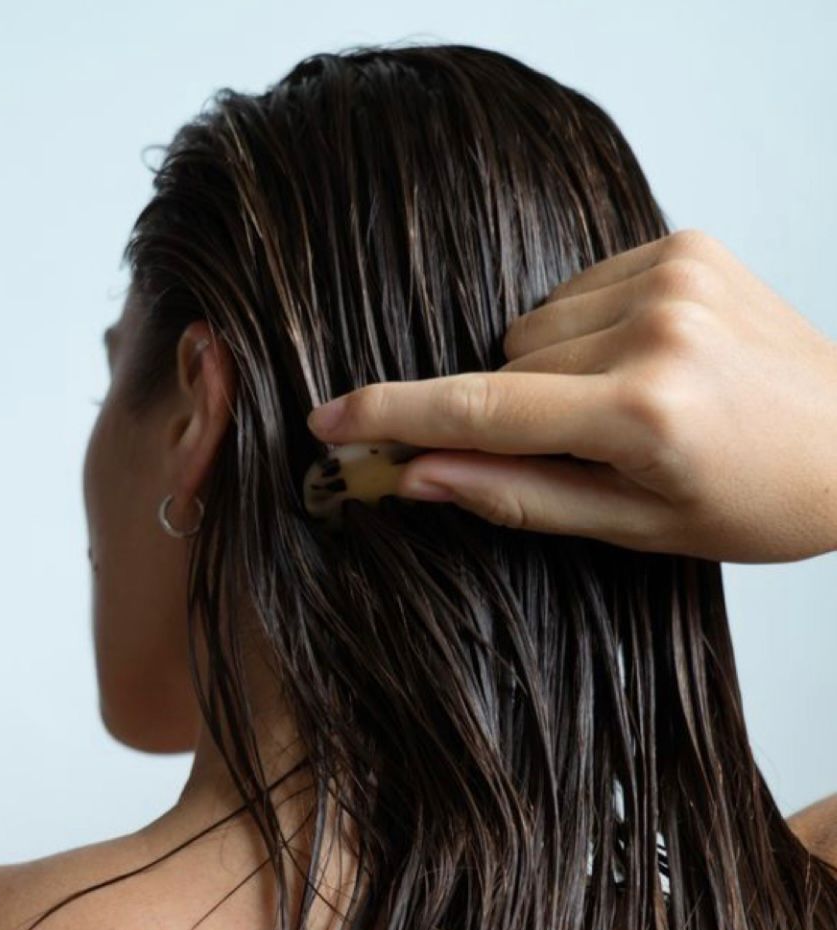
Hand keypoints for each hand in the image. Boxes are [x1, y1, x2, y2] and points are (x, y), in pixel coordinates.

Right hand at [306, 229, 836, 563]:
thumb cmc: (754, 502)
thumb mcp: (636, 529)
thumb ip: (519, 498)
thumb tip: (415, 477)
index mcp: (644, 412)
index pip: (485, 410)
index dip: (396, 417)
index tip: (331, 420)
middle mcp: (656, 329)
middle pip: (507, 367)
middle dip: (516, 414)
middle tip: (588, 452)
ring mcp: (673, 275)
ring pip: (535, 328)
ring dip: (552, 372)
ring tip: (625, 407)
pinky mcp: (684, 242)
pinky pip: (578, 290)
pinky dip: (587, 332)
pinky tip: (643, 363)